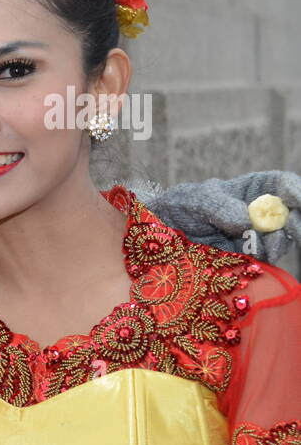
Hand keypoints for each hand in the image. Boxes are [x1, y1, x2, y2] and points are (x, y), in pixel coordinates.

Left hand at [142, 171, 299, 268]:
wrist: (157, 235)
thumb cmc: (177, 208)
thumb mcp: (192, 200)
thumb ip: (218, 206)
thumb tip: (246, 219)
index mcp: (251, 189)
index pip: (282, 185)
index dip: (294, 190)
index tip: (297, 199)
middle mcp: (259, 212)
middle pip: (291, 215)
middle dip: (295, 222)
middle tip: (290, 230)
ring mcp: (255, 236)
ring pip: (281, 239)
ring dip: (277, 243)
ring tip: (261, 245)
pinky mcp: (247, 257)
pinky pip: (263, 259)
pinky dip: (262, 259)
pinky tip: (253, 256)